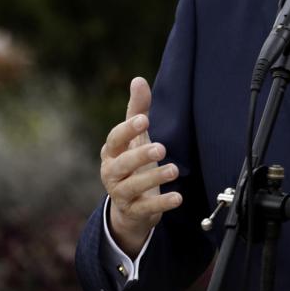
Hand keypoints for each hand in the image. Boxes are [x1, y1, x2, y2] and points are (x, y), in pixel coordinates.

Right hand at [100, 76, 181, 256]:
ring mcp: (121, 193)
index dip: (128, 129)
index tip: (144, 119)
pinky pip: (146, 208)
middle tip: (161, 147)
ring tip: (174, 170)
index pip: (115, 139)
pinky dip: (161, 203)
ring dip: (154, 178)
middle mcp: (112, 172)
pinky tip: (177, 197)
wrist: (130, 205)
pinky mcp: (134, 211)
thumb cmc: (133, 163)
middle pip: (121, 164)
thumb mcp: (136, 137)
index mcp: (112, 152)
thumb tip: (138, 80)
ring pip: (132, 187)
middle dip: (140, 155)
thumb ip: (137, 110)